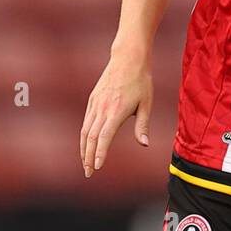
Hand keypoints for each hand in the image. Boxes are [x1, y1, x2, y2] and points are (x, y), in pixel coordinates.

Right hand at [80, 50, 152, 176]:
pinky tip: (86, 145)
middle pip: (91, 137)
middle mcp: (102, 108)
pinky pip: (86, 121)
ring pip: (85, 130)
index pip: (104, 137)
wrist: (128, 57)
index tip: (97, 167)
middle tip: (89, 173)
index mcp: (116, 111)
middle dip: (88, 157)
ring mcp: (95, 103)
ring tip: (85, 163)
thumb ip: (142, 125)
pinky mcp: (93, 99)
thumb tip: (144, 144)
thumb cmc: (141, 81)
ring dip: (83, 148)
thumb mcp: (146, 103)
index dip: (99, 153)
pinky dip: (84, 136)